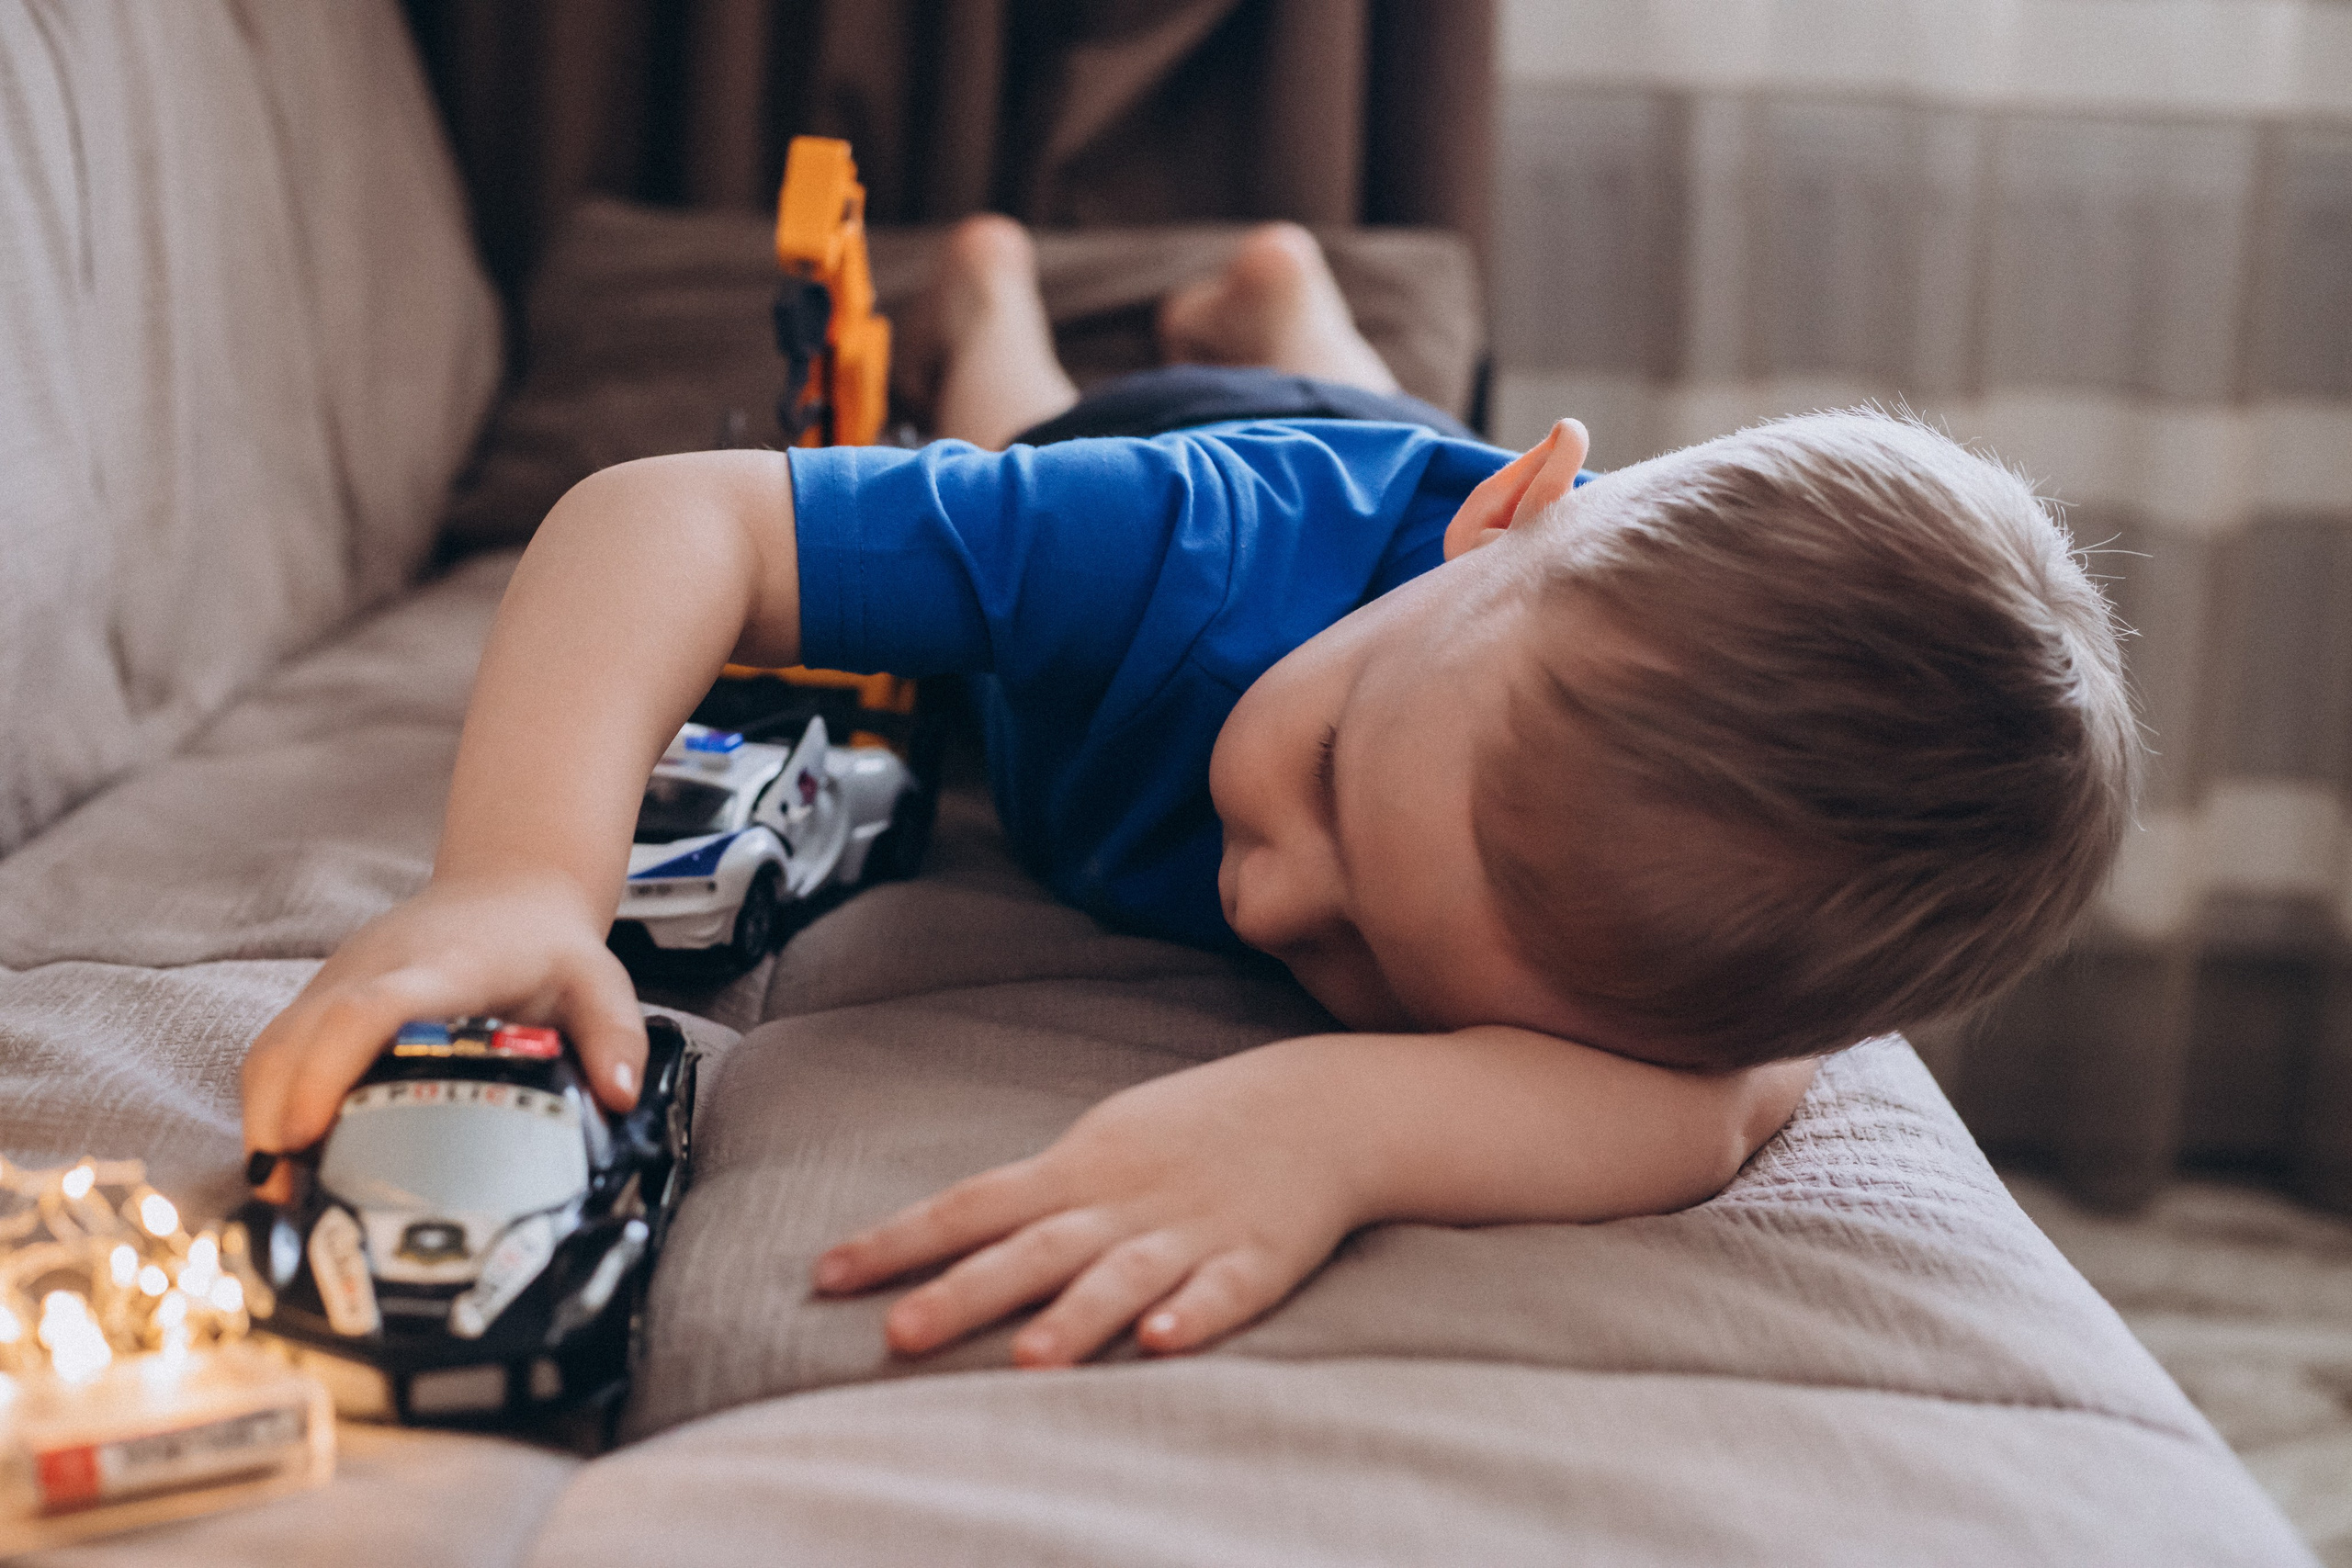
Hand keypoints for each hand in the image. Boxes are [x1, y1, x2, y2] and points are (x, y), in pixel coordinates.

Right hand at [240, 872, 645, 1186]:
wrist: (508, 888)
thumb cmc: (548, 945)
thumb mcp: (600, 981)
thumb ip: (615, 1036)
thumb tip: (620, 1098)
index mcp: (441, 969)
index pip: (368, 1011)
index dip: (329, 1070)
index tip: (309, 1133)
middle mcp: (371, 970)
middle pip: (295, 1040)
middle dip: (276, 1119)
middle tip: (287, 1200)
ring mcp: (337, 981)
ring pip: (272, 1049)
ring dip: (264, 1120)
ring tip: (283, 1197)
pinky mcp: (322, 996)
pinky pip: (275, 1051)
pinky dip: (269, 1106)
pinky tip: (288, 1162)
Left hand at [813, 1045, 1369, 1367]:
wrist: (1317, 1105)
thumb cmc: (1191, 1132)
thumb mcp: (1101, 1145)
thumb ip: (1033, 1199)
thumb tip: (944, 1239)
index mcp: (1075, 1171)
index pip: (970, 1205)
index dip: (898, 1240)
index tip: (827, 1276)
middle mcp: (1121, 1203)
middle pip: (1031, 1251)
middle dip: (965, 1293)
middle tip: (899, 1333)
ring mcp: (1189, 1230)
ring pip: (1123, 1276)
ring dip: (1077, 1316)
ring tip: (1031, 1359)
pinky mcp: (1258, 1258)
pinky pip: (1224, 1291)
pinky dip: (1196, 1314)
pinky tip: (1165, 1342)